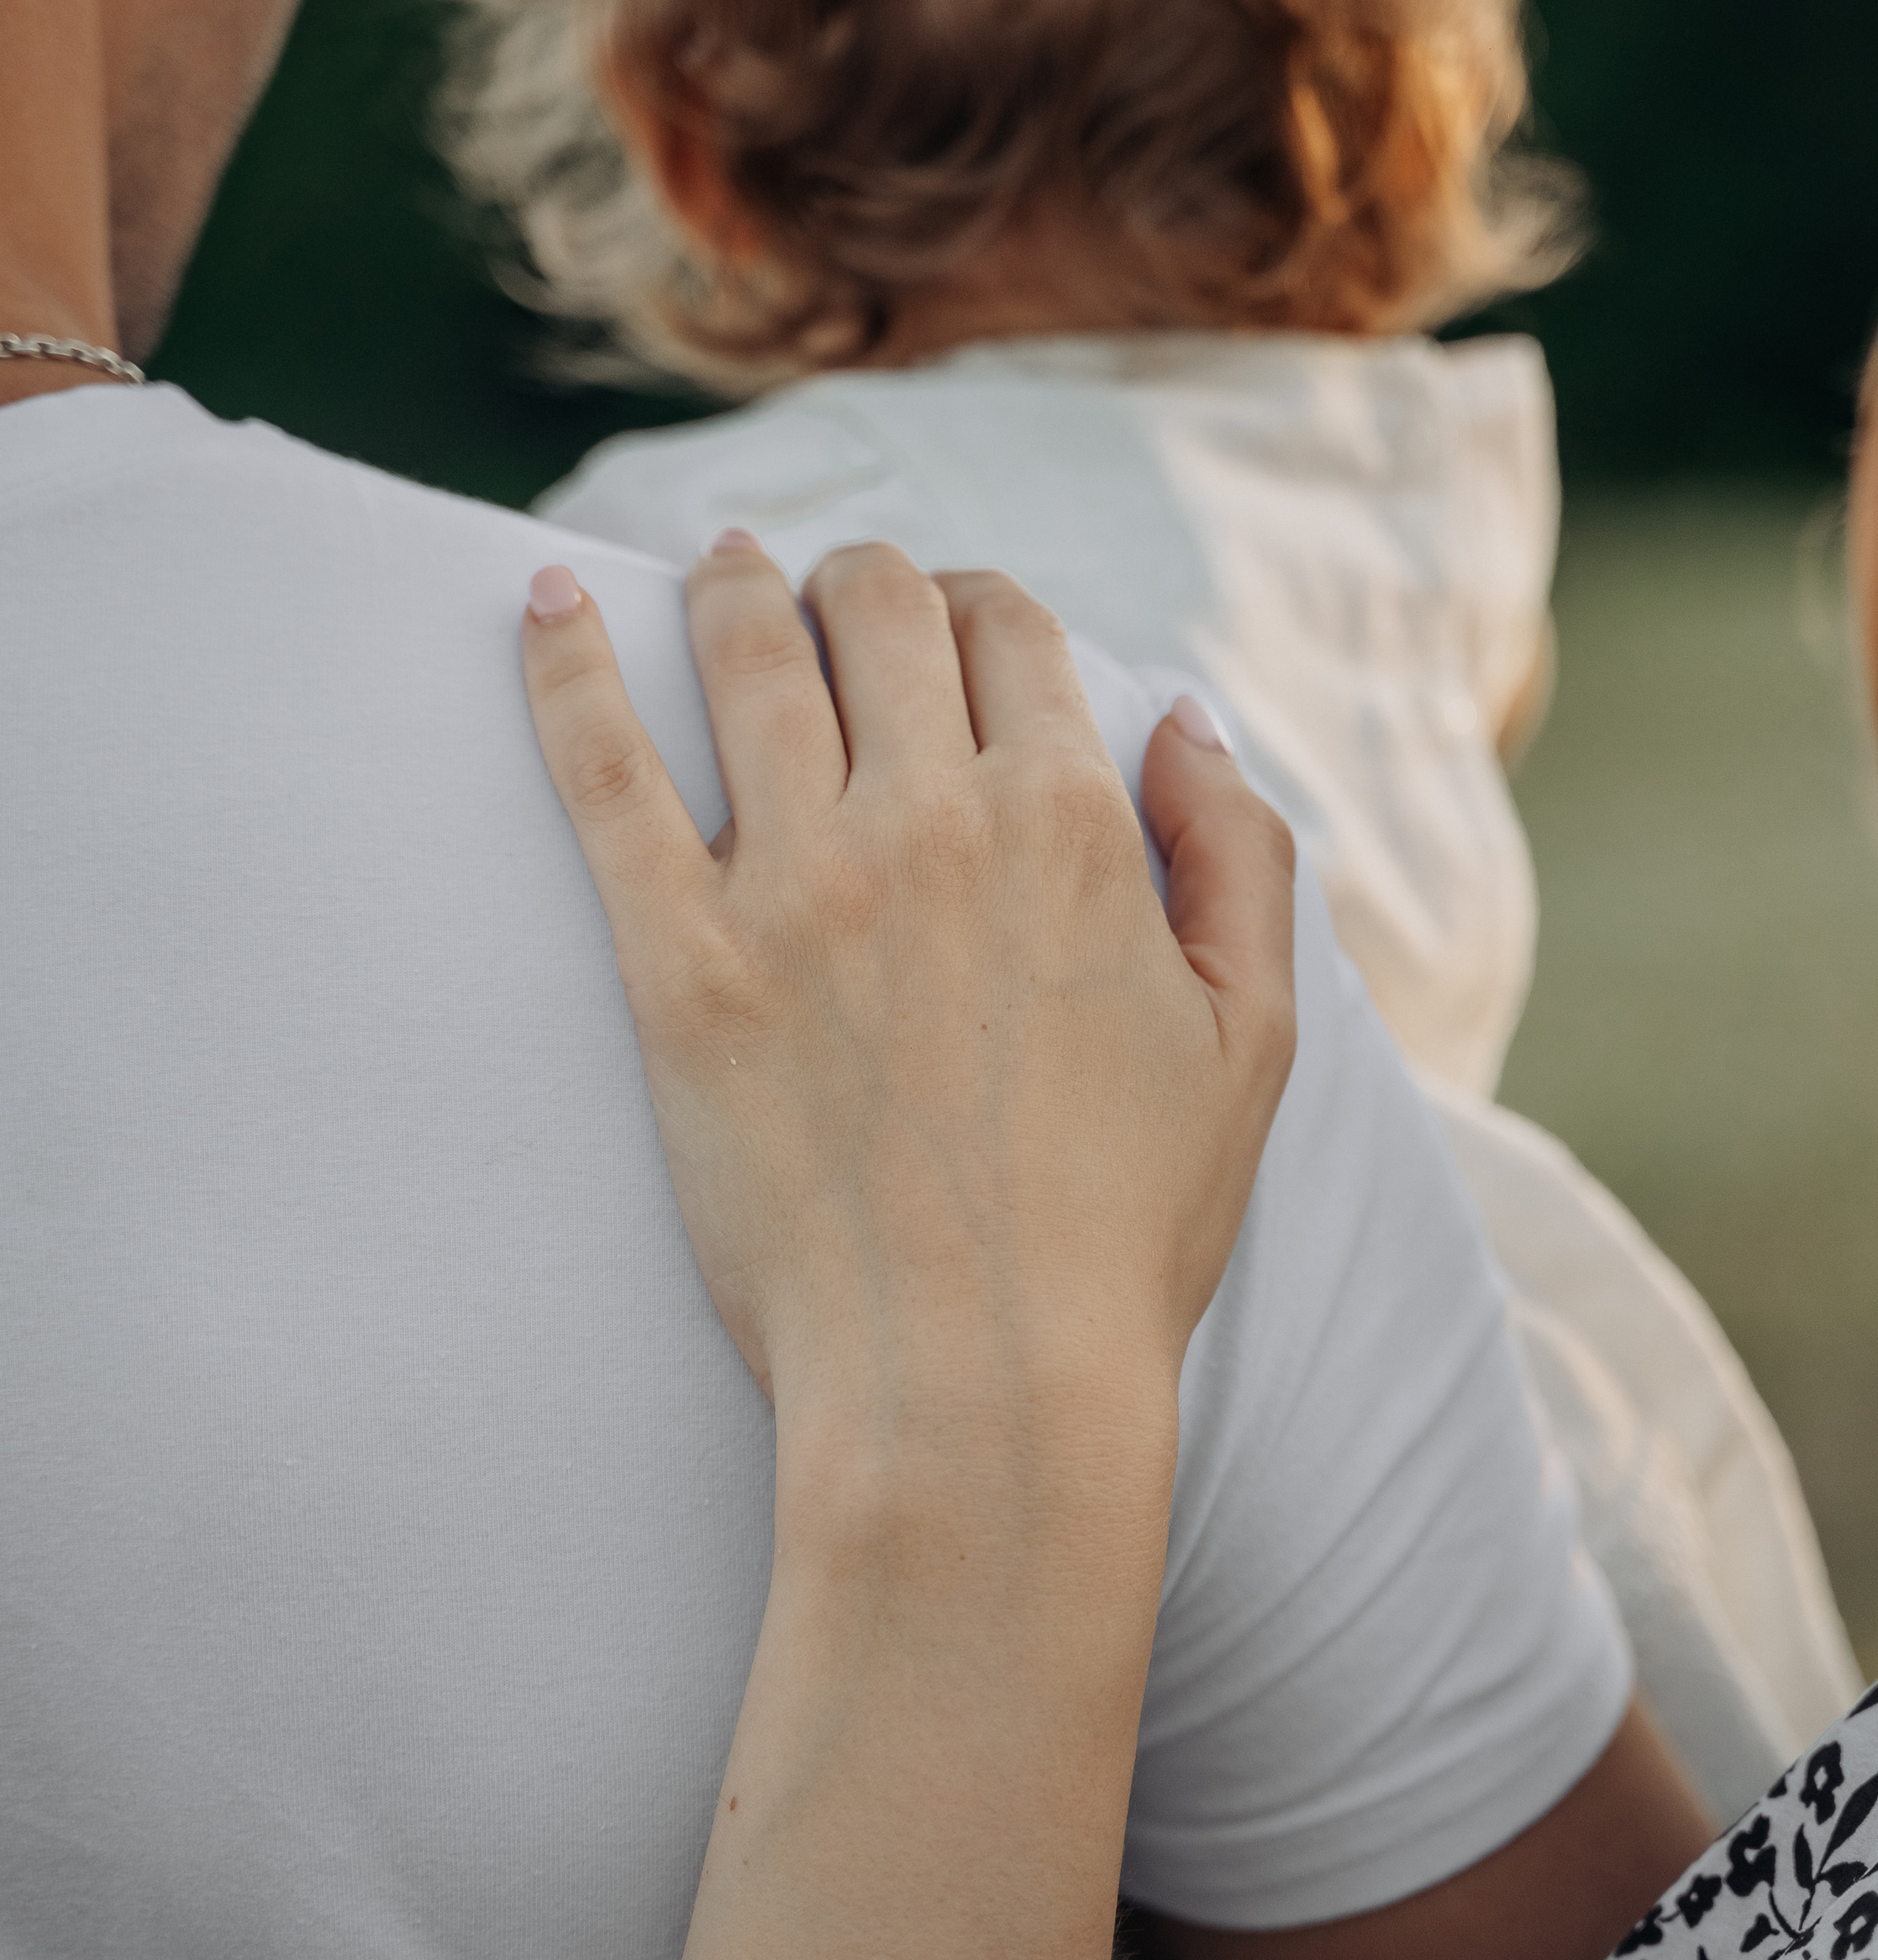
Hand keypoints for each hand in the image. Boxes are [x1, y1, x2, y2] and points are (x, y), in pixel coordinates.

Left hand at [522, 536, 1295, 1465]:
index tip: (954, 630)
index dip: (980, 607)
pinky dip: (567, 668)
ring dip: (734, 586)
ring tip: (719, 572)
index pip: (1008, 628)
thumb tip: (1183, 717)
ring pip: (749, 654)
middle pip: (879, 609)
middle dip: (864, 581)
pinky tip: (544, 605)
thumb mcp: (1252, 1038)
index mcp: (1072, 824)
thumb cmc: (1126, 1232)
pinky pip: (603, 772)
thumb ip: (1240, 853)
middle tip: (838, 602)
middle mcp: (931, 822)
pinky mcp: (680, 965)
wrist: (980, 1386)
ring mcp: (796, 887)